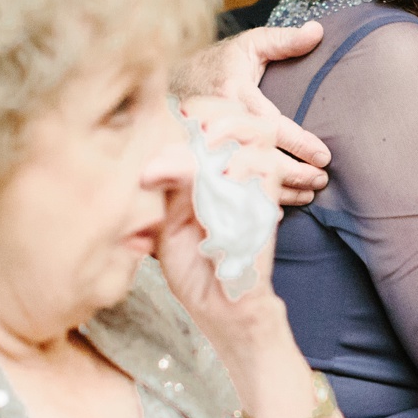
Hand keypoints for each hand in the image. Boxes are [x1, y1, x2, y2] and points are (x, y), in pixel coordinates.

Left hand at [141, 100, 287, 345]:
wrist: (220, 307)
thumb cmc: (191, 268)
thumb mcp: (163, 219)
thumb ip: (163, 183)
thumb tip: (151, 155)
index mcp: (206, 167)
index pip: (205, 115)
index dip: (187, 110)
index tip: (164, 122)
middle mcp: (233, 170)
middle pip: (233, 110)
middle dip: (206, 110)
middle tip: (183, 128)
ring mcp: (253, 185)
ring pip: (256, 128)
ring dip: (227, 129)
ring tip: (203, 144)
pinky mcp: (266, 203)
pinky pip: (263, 164)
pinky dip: (240, 163)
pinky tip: (218, 177)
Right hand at [171, 25, 331, 204]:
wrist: (174, 80)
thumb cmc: (222, 62)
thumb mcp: (251, 44)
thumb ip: (284, 40)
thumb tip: (318, 30)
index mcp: (233, 93)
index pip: (270, 123)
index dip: (298, 142)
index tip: (323, 156)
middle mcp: (218, 122)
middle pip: (260, 155)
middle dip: (293, 171)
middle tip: (321, 179)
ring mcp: (207, 144)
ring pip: (246, 174)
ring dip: (279, 189)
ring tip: (309, 193)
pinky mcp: (202, 158)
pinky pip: (232, 183)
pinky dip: (255, 198)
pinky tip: (279, 207)